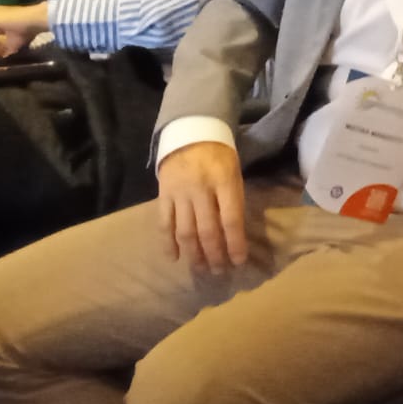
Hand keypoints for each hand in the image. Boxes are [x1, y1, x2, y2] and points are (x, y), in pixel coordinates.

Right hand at [156, 141, 248, 268]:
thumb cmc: (218, 156)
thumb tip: (233, 236)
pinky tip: (174, 258)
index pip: (231, 219)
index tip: (238, 262)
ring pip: (185, 231)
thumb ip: (233, 201)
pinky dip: (168, 243)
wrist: (190, 132)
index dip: (235, 243)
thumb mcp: (234, 173)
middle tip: (219, 271)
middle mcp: (201, 189)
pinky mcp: (163, 195)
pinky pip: (164, 223)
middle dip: (215, 255)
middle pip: (208, 230)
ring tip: (201, 268)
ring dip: (194, 254)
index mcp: (224, 181)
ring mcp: (180, 192)